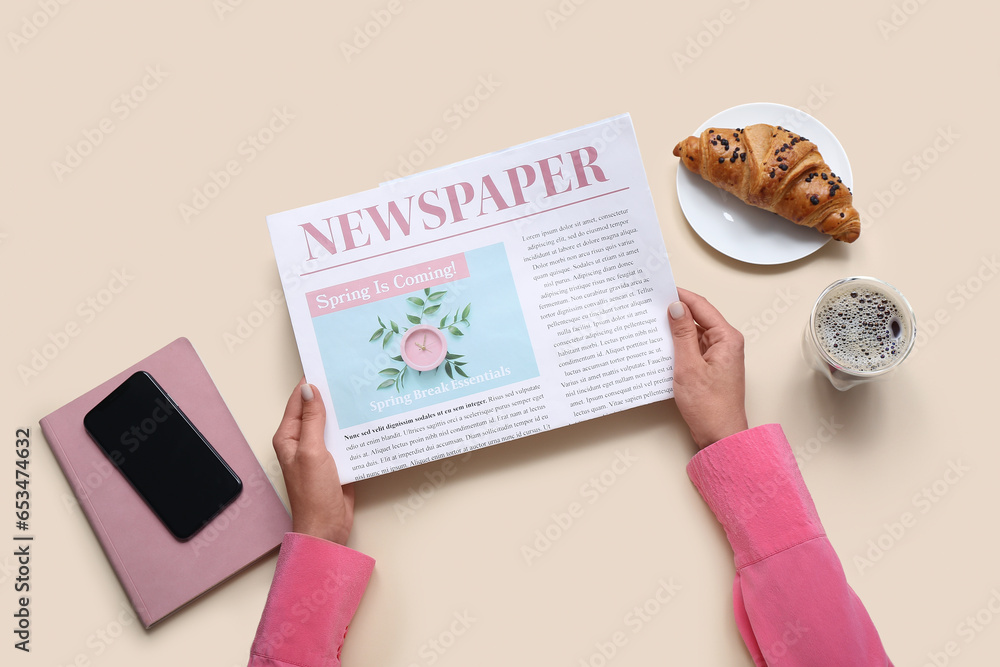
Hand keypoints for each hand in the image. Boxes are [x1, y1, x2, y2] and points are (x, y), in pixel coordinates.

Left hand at [272, 378, 353, 543]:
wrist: (327, 527)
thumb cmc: (313, 495)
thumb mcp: (312, 452)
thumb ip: (312, 420)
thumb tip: (310, 389)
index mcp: (289, 436)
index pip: (299, 400)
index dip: (312, 382)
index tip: (328, 365)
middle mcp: (302, 441)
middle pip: (317, 409)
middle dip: (331, 394)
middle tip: (350, 376)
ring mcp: (320, 451)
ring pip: (333, 423)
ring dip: (345, 413)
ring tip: (361, 394)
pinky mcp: (336, 460)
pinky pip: (345, 439)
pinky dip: (354, 430)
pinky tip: (366, 421)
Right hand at [668, 288, 748, 448]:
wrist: (720, 436)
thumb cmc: (710, 407)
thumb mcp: (688, 366)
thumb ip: (682, 334)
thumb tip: (676, 308)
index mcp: (727, 338)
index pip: (701, 306)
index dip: (680, 296)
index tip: (661, 288)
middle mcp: (726, 343)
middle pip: (698, 317)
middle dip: (676, 310)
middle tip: (652, 304)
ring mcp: (719, 355)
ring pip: (694, 332)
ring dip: (675, 329)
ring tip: (652, 323)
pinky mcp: (710, 367)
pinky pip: (693, 347)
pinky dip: (678, 344)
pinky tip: (662, 345)